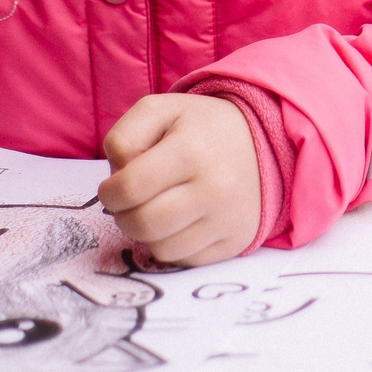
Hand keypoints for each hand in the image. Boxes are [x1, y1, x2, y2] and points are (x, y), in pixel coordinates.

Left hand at [99, 93, 260, 266]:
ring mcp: (228, 219)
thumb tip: (116, 180)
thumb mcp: (159, 111)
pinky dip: (174, 244)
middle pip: (143, 225)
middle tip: (130, 203)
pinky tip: (180, 221)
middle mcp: (215, 188)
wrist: (262, 144)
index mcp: (191, 150)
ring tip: (157, 209)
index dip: (109, 192)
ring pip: (161, 249)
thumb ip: (124, 136)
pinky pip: (185, 260)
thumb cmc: (200, 128)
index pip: (130, 188)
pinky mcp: (236, 241)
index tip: (112, 189)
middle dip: (123, 216)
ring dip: (148, 233)